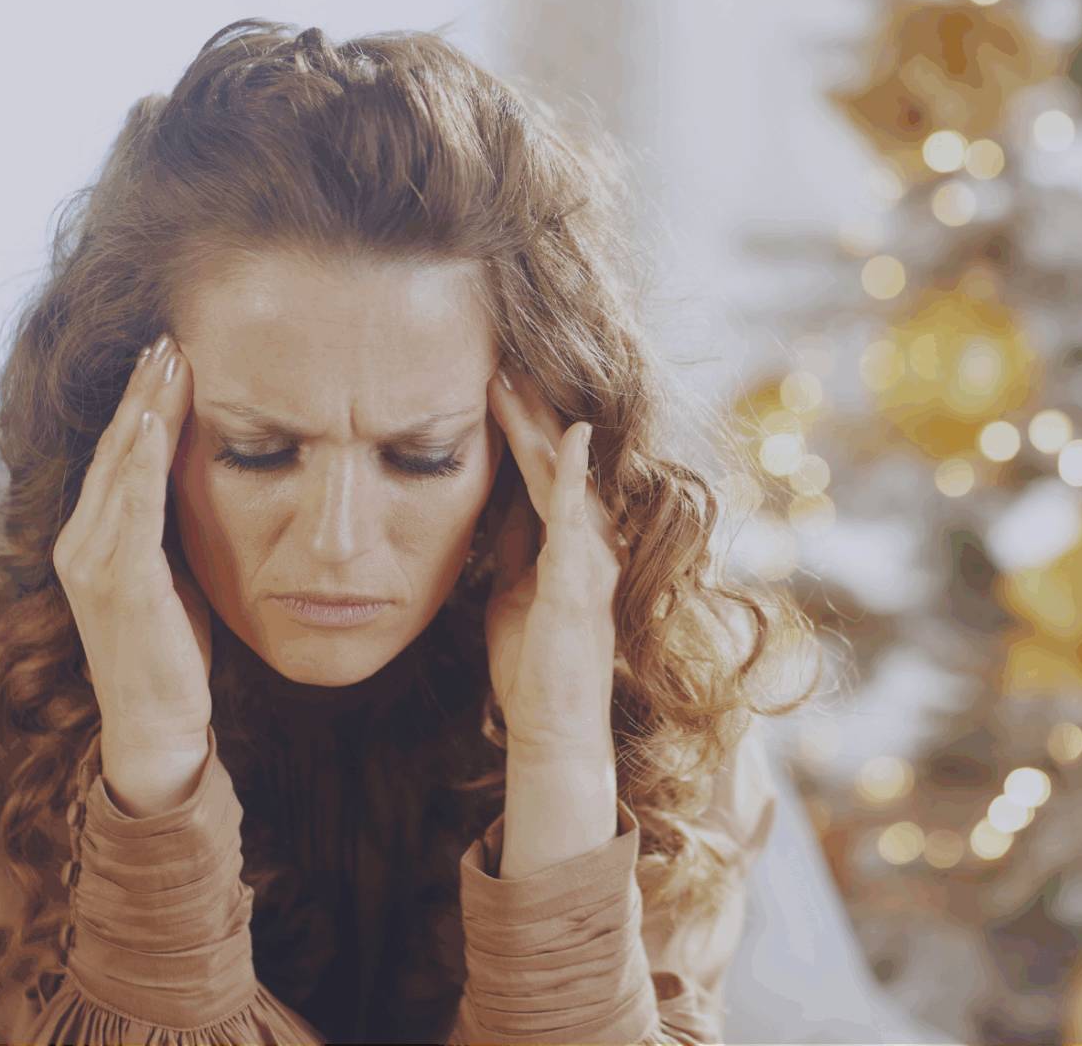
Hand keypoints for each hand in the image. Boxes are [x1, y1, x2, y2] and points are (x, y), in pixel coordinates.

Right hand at [52, 334, 213, 816]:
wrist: (160, 726)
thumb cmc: (176, 651)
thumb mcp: (177, 573)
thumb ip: (174, 527)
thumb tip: (204, 476)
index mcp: (95, 538)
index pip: (121, 454)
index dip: (144, 402)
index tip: (171, 351)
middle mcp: (81, 543)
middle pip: (114, 448)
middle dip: (143, 390)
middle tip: (170, 334)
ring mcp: (92, 563)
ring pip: (118, 467)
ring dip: (144, 409)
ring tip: (168, 358)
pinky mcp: (116, 583)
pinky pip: (130, 508)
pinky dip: (141, 461)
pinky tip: (156, 423)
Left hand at [484, 369, 623, 755]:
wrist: (552, 728)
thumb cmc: (532, 667)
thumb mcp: (510, 590)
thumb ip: (511, 547)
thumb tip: (494, 506)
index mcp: (570, 542)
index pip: (541, 468)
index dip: (519, 423)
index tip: (491, 376)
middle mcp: (590, 540)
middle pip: (556, 458)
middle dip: (529, 406)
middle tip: (500, 353)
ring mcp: (590, 557)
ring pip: (564, 474)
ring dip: (540, 424)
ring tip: (512, 376)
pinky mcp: (581, 579)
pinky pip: (577, 515)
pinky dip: (571, 472)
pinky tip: (569, 433)